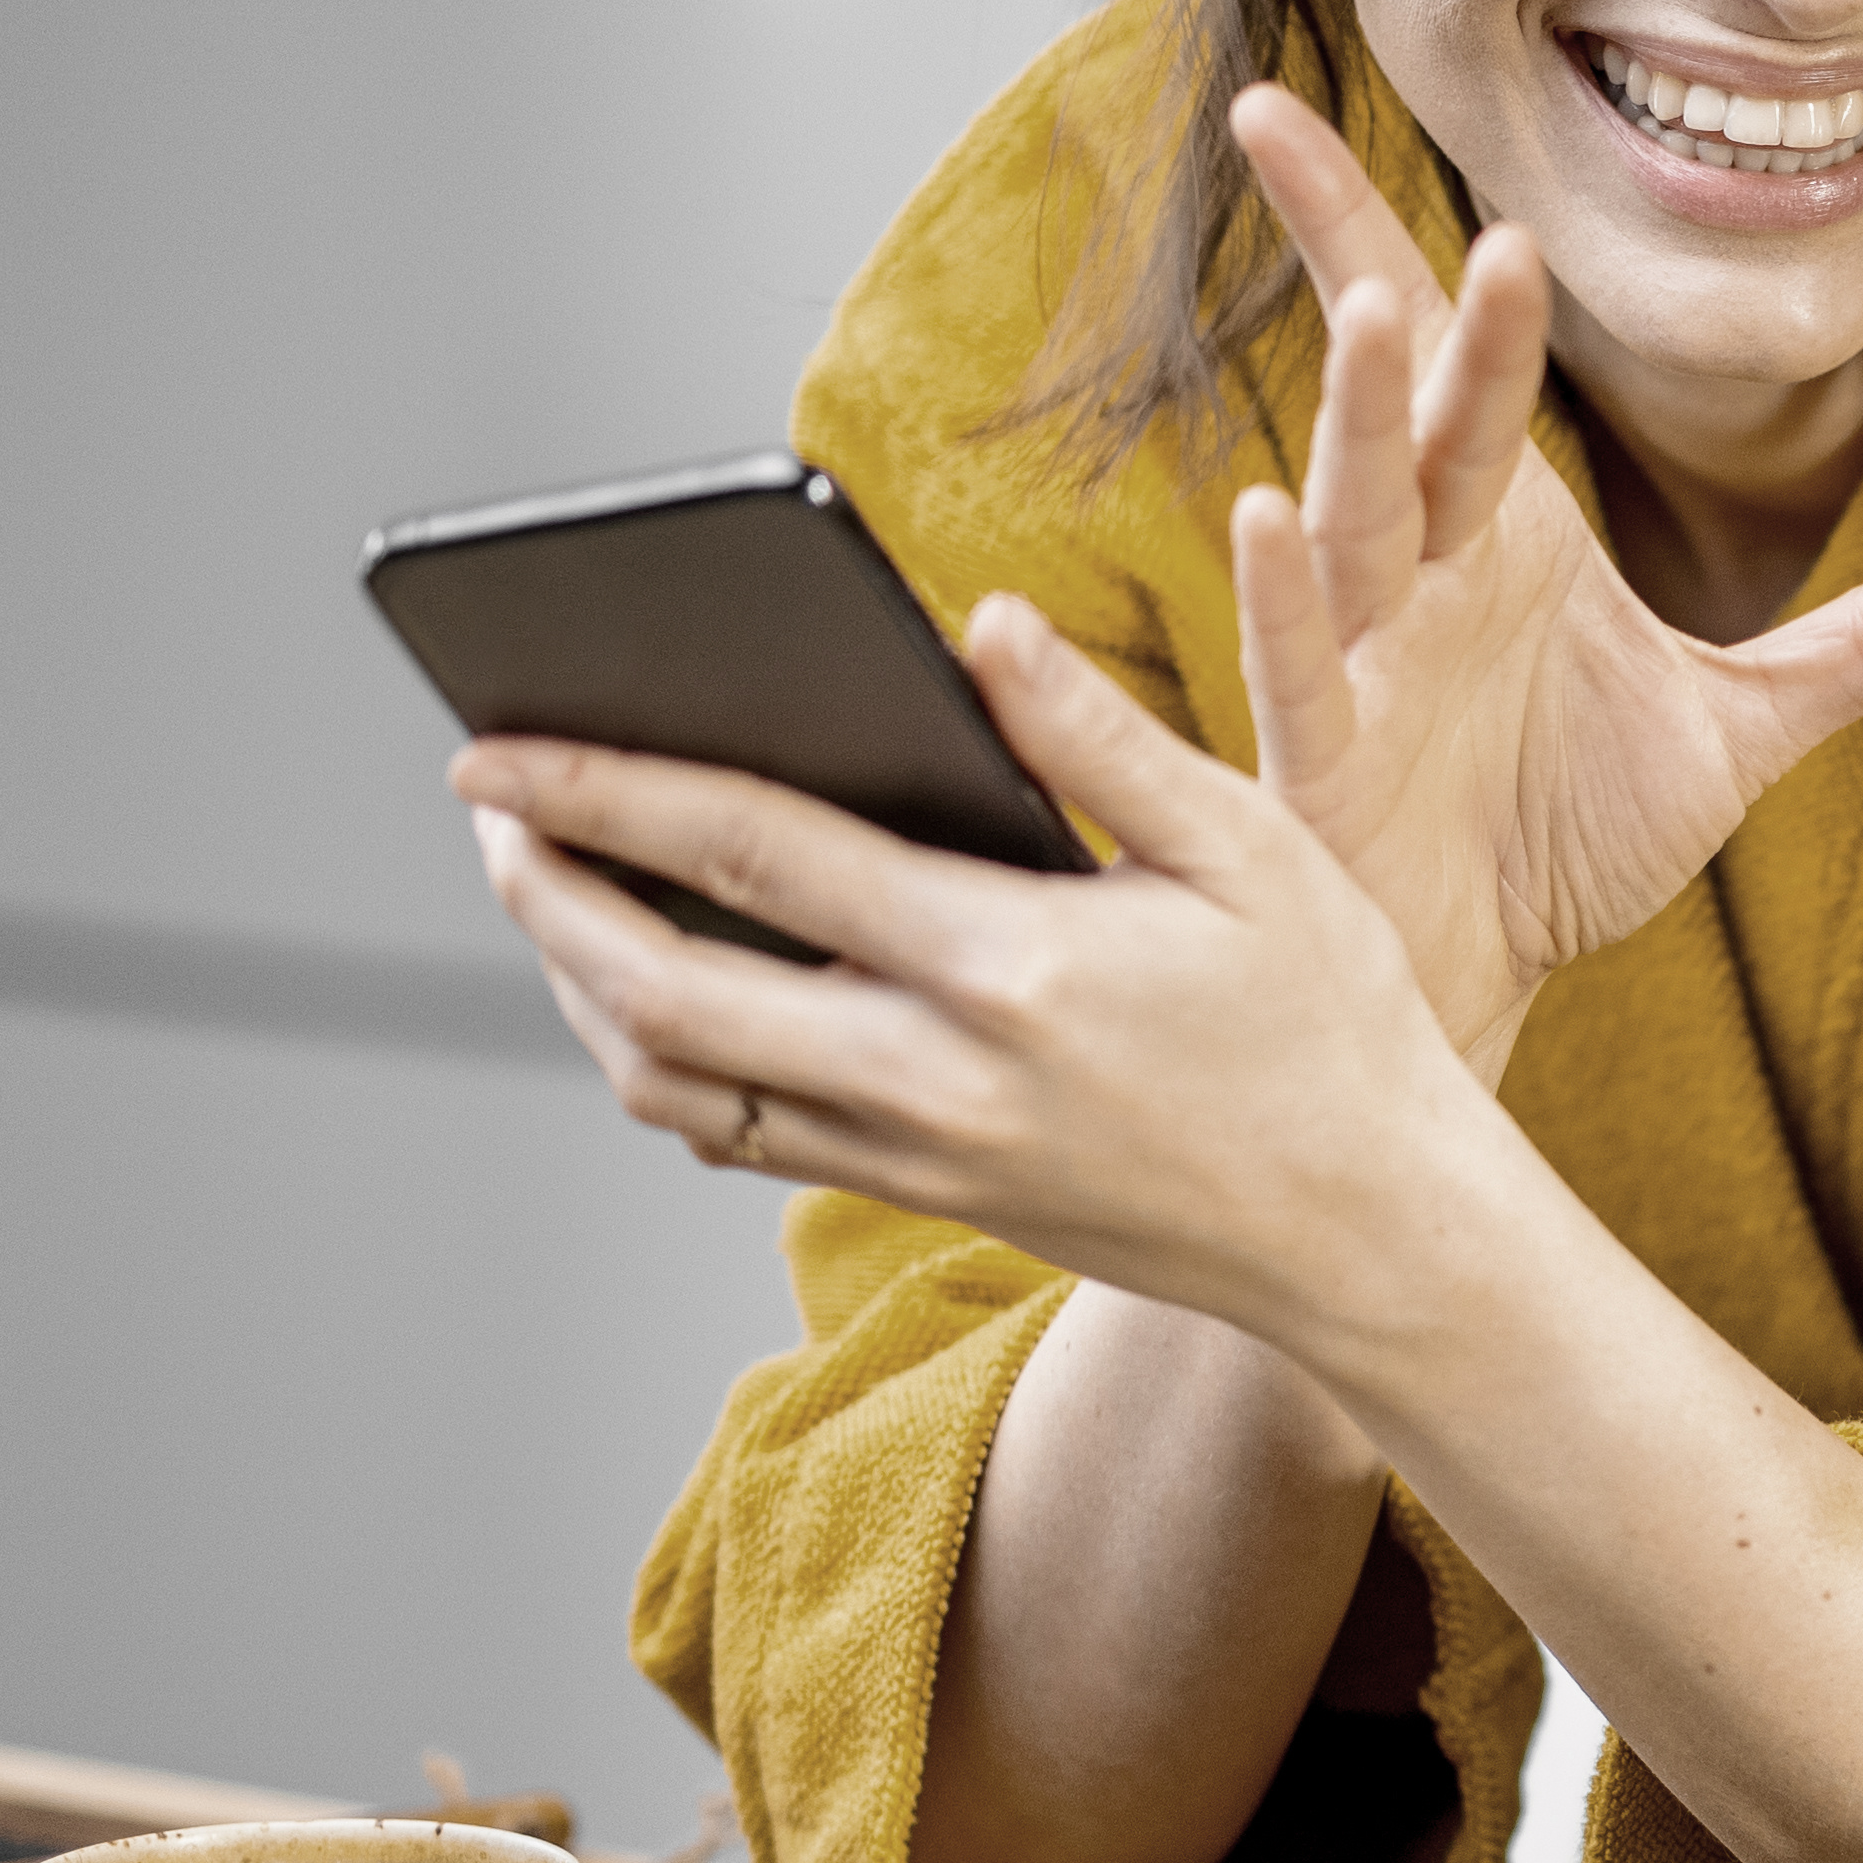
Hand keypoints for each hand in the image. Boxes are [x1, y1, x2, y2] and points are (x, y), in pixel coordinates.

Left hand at [452, 612, 1500, 1355]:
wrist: (1372, 1236)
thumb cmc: (1333, 1023)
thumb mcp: (1251, 849)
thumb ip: (1101, 737)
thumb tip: (981, 625)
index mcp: (1008, 964)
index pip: (748, 856)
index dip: (601, 792)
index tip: (495, 751)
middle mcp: (937, 1076)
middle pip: (657, 989)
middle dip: (544, 894)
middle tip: (490, 817)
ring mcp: (920, 1153)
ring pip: (672, 1085)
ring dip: (581, 989)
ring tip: (553, 895)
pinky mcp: (927, 1197)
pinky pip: (735, 1138)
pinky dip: (659, 1065)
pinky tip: (656, 991)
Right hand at [1222, 87, 1862, 1072]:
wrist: (1485, 975)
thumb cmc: (1563, 836)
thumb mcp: (1743, 727)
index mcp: (1501, 527)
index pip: (1458, 358)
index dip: (1396, 235)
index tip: (1344, 114)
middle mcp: (1422, 567)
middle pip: (1403, 401)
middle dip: (1391, 287)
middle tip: (1346, 148)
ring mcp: (1364, 653)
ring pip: (1357, 508)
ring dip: (1356, 411)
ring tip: (1370, 306)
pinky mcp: (1325, 754)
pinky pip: (1302, 659)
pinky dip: (1287, 591)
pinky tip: (1271, 515)